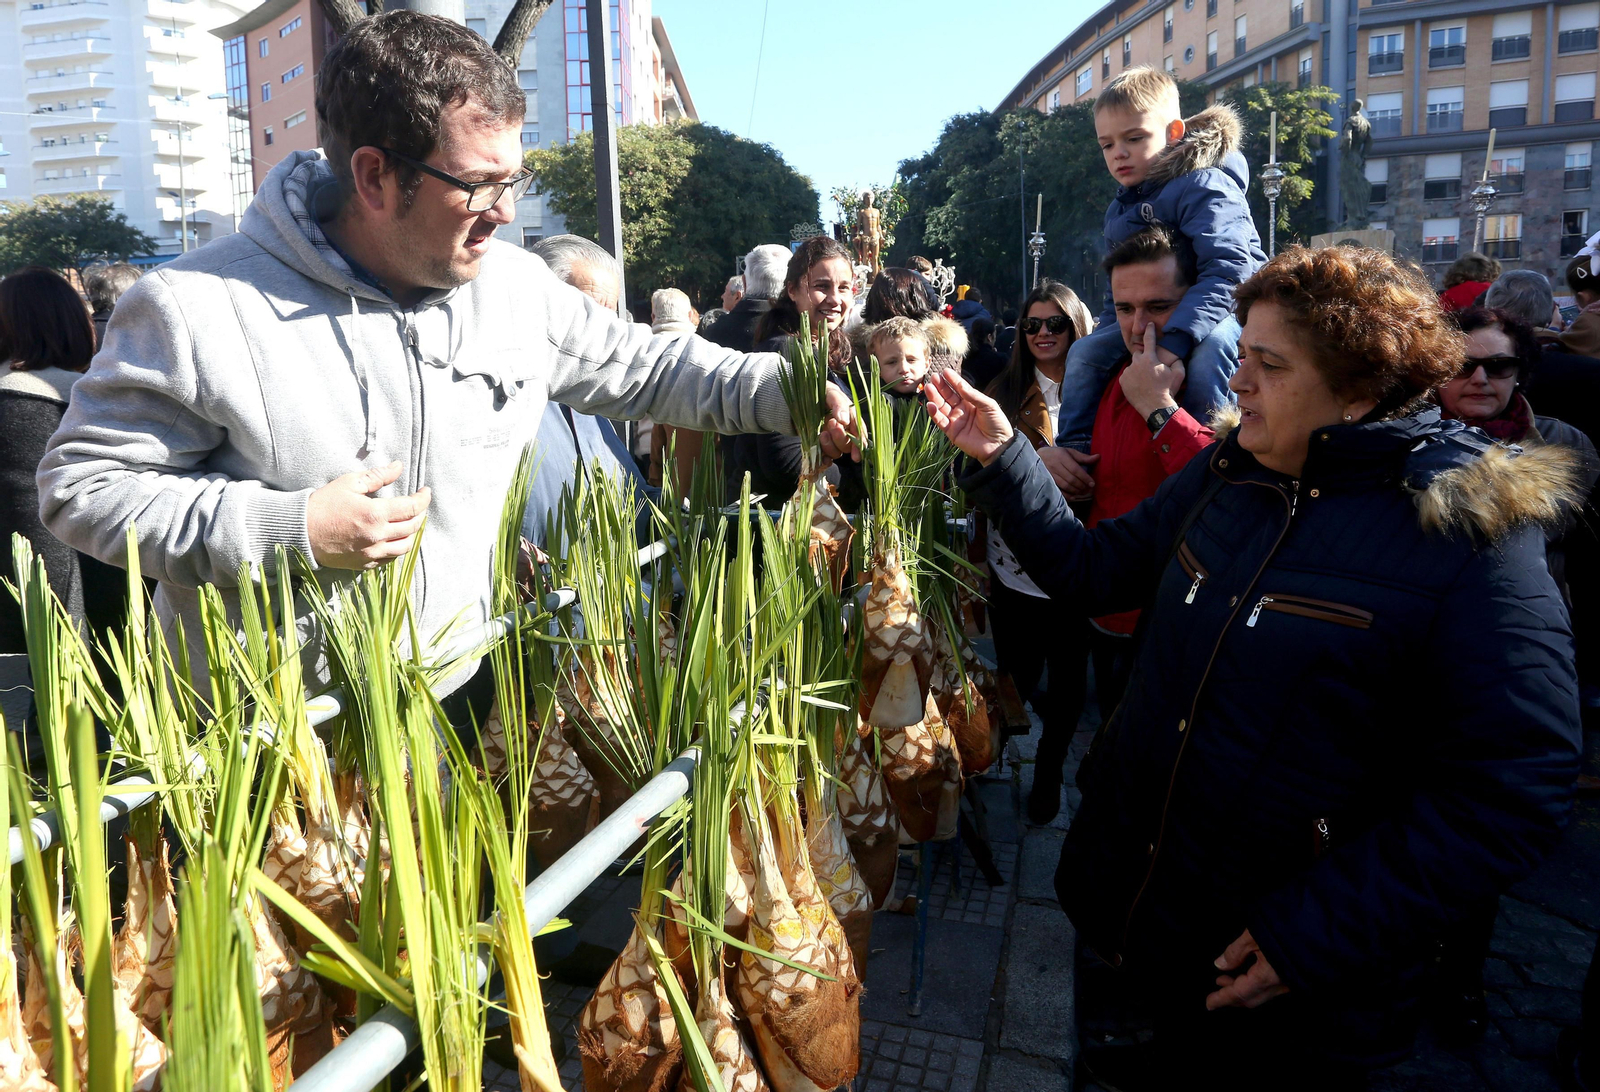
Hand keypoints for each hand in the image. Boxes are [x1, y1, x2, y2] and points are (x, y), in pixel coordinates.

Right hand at [306, 462, 431, 569]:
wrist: (300, 532)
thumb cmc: (323, 505)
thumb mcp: (349, 483)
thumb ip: (377, 476)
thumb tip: (398, 466)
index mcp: (375, 515)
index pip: (412, 508)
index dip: (423, 499)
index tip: (425, 491)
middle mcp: (377, 537)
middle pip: (412, 527)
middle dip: (420, 513)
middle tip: (418, 505)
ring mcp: (372, 553)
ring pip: (405, 546)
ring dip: (412, 533)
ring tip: (410, 522)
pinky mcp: (364, 564)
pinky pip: (390, 559)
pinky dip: (397, 548)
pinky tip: (395, 538)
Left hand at [820, 382, 862, 461]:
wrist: (798, 395)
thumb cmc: (818, 391)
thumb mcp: (830, 392)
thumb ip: (839, 404)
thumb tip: (844, 420)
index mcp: (850, 418)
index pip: (859, 434)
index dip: (859, 446)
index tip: (856, 455)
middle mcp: (843, 430)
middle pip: (848, 445)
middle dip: (840, 438)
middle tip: (831, 424)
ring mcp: (831, 439)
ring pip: (837, 452)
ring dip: (830, 446)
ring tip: (821, 433)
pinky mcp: (819, 445)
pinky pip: (825, 457)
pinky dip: (823, 458)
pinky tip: (819, 453)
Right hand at [922, 370, 1013, 464]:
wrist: (999, 446)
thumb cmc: (997, 424)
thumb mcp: (989, 405)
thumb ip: (973, 395)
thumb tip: (960, 385)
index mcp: (972, 402)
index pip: (960, 389)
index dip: (953, 380)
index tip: (945, 371)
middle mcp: (962, 410)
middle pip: (948, 396)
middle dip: (941, 387)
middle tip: (934, 377)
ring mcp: (956, 420)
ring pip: (942, 407)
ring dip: (935, 397)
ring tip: (929, 387)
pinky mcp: (952, 432)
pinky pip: (940, 421)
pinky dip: (934, 413)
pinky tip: (931, 405)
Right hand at [1037, 446, 1099, 500]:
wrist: (1037, 457)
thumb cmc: (1056, 454)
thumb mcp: (1069, 452)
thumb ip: (1083, 457)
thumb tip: (1098, 457)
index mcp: (1062, 457)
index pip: (1076, 469)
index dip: (1085, 478)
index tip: (1092, 483)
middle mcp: (1055, 466)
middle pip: (1071, 479)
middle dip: (1082, 486)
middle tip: (1089, 490)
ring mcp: (1050, 475)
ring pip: (1065, 486)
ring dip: (1076, 491)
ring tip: (1083, 492)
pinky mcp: (1047, 482)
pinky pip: (1058, 490)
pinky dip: (1067, 495)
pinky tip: (1074, 496)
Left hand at [1119, 324, 1185, 418]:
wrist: (1155, 406)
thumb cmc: (1168, 389)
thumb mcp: (1179, 374)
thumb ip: (1178, 361)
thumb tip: (1176, 356)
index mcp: (1150, 358)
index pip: (1149, 339)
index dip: (1150, 330)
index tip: (1149, 324)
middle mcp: (1137, 362)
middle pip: (1138, 354)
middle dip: (1143, 358)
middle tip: (1149, 369)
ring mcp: (1128, 372)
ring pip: (1132, 366)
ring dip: (1138, 370)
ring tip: (1145, 380)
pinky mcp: (1122, 381)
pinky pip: (1127, 375)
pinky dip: (1132, 378)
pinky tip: (1139, 385)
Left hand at [1206, 930, 1288, 1010]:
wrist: (1322, 926)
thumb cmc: (1286, 927)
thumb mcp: (1254, 935)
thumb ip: (1235, 952)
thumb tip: (1220, 965)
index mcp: (1267, 977)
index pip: (1239, 994)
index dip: (1222, 999)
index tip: (1208, 1004)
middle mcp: (1279, 986)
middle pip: (1250, 999)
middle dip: (1231, 996)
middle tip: (1216, 987)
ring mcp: (1290, 984)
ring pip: (1261, 995)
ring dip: (1242, 990)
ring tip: (1225, 978)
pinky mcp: (1296, 978)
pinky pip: (1271, 989)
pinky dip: (1255, 985)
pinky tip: (1247, 974)